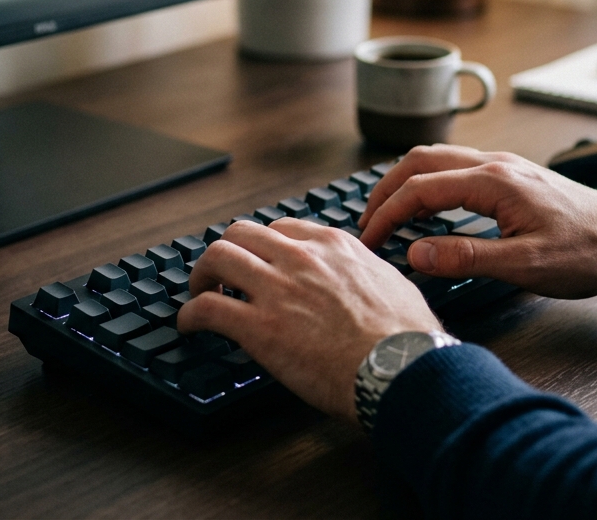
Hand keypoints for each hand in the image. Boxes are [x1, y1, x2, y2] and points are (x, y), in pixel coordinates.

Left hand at [175, 218, 440, 421]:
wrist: (401, 369)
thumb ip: (368, 273)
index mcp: (334, 246)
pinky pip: (206, 308)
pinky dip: (189, 314)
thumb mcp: (393, 283)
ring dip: (201, 276)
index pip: (282, 228)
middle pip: (241, 233)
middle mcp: (301, 258)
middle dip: (226, 252)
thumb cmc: (407, 338)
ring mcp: (277, 289)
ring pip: (216, 256)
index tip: (259, 263)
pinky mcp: (259, 327)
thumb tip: (366, 280)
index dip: (263, 247)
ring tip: (200, 294)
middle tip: (222, 276)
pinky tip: (189, 325)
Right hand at [358, 145, 596, 298]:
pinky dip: (428, 181)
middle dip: (386, 190)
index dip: (388, 214)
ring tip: (388, 213)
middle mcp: (495, 164)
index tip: (370, 241)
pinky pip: (456, 165)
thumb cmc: (587, 253)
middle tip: (367, 223)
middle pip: (421, 160)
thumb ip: (467, 258)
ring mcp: (504, 166)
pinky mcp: (512, 176)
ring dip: (406, 181)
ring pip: (438, 158)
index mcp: (494, 182)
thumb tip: (415, 252)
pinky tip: (427, 205)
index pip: (421, 188)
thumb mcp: (526, 266)